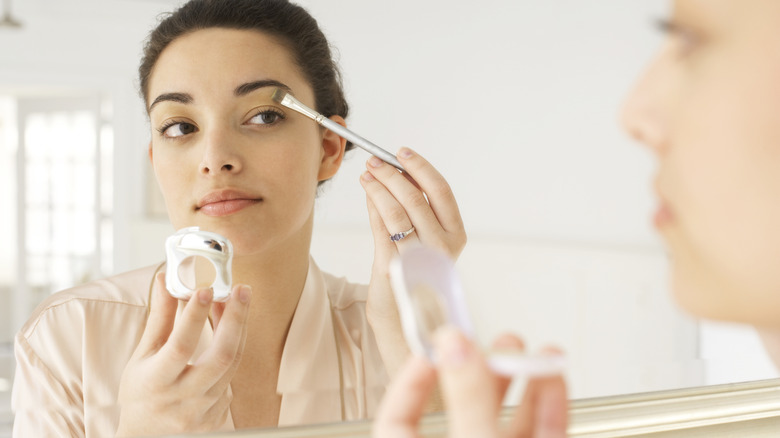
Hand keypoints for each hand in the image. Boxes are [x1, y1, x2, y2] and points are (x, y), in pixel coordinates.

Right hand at [115, 273, 250, 435]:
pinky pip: (232, 376)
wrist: (146, 437)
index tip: (206, 288)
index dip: (195, 316)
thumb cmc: (140, 391)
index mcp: (156, 382)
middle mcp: (183, 399)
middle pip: (221, 356)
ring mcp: (204, 411)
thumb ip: (159, 319)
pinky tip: (232, 329)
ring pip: (233, 363)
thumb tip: (166, 279)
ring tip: (238, 301)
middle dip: (236, 318)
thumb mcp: (142, 355)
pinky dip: (234, 349)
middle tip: (241, 289)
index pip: (181, 345)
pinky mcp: (218, 416)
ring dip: (238, 328)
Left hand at [360, 148, 466, 373]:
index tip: (402, 152)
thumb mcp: (421, 241)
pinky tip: (367, 193)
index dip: (421, 168)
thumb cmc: (414, 278)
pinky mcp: (396, 268)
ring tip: (367, 174)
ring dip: (379, 186)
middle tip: (375, 161)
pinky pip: (382, 228)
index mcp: (456, 236)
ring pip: (398, 211)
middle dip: (393, 174)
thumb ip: (412, 211)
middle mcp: (443, 247)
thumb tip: (393, 174)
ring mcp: (420, 258)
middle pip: (417, 198)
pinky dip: (373, 205)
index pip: (442, 192)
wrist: (405, 322)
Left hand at [373, 328, 567, 437]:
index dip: (409, 381)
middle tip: (483, 339)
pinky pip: (543, 432)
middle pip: (459, 409)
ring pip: (506, 419)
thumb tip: (453, 345)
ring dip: (518, 378)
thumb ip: (467, 399)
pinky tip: (551, 376)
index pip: (396, 421)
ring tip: (519, 347)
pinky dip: (549, 402)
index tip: (434, 350)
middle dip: (475, 367)